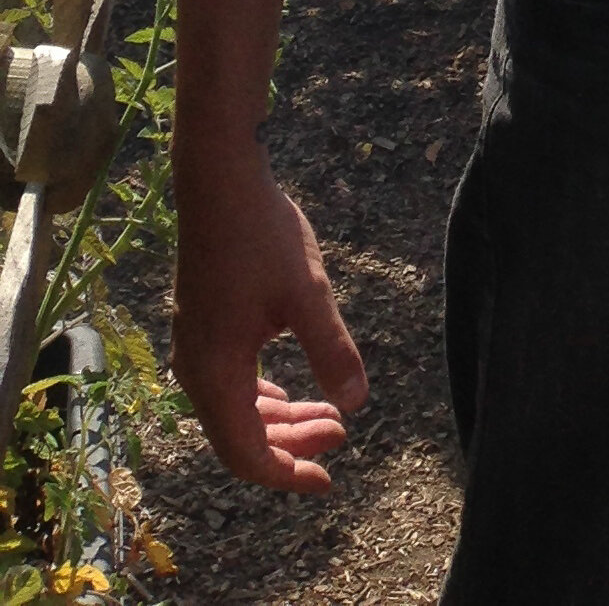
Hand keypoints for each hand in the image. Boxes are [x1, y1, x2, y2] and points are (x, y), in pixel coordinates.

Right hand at [171, 151, 366, 491]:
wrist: (220, 181)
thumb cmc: (262, 234)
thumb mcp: (308, 293)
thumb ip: (331, 349)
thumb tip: (358, 404)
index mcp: (213, 372)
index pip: (244, 453)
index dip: (285, 473)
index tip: (328, 481)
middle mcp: (196, 369)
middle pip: (241, 434)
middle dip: (292, 444)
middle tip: (343, 436)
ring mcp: (196, 346)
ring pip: (237, 408)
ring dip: (282, 418)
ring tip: (330, 415)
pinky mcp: (204, 325)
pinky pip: (231, 382)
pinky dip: (264, 395)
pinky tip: (290, 389)